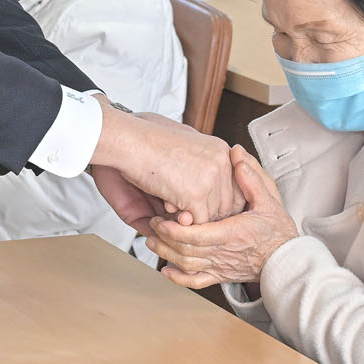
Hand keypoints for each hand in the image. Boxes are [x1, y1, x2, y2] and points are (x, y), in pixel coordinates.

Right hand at [88, 107, 241, 230]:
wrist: (128, 140)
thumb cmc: (144, 138)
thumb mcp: (182, 144)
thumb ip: (199, 165)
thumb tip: (203, 186)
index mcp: (220, 150)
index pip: (235, 188)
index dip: (217, 200)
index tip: (200, 203)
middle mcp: (222, 163)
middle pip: (228, 205)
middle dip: (205, 211)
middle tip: (181, 207)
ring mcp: (212, 179)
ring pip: (211, 217)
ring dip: (190, 217)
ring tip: (168, 203)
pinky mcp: (197, 195)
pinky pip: (197, 224)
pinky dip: (180, 223)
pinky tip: (163, 207)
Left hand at [145, 146, 297, 288]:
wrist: (288, 261)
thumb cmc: (279, 231)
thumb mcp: (269, 199)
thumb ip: (251, 177)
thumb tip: (236, 154)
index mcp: (232, 234)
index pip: (194, 235)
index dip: (173, 228)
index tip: (161, 216)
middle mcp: (223, 253)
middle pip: (184, 250)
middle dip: (163, 238)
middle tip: (152, 224)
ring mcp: (221, 267)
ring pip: (186, 265)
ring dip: (165, 254)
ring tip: (152, 241)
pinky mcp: (221, 277)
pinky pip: (196, 281)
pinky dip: (178, 278)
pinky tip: (166, 270)